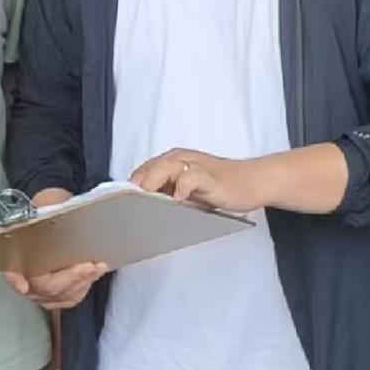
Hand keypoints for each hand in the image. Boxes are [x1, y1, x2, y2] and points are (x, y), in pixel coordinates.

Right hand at [3, 188, 108, 309]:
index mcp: (17, 252)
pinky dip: (82, 288)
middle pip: (44, 287)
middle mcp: (24, 276)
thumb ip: (50, 209)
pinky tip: (92, 275)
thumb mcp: (50, 203)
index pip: (11, 270)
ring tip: (97, 268)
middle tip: (89, 266)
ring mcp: (38, 290)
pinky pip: (68, 299)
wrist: (55, 218)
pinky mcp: (53, 296)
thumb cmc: (50, 211)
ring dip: (81, 283)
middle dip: (70, 277)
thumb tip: (58, 210)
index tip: (23, 286)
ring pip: (59, 296)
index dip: (15, 279)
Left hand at [130, 147, 268, 213]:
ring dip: (152, 182)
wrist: (253, 182)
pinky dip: (182, 187)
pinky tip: (178, 199)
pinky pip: (191, 177)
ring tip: (143, 199)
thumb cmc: (219, 188)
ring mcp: (195, 166)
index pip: (143, 171)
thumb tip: (141, 209)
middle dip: (136, 186)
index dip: (130, 188)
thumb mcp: (188, 192)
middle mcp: (180, 160)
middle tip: (122, 205)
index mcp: (172, 163)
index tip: (117, 205)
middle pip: (150, 168)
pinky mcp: (210, 176)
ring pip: (166, 167)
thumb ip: (167, 195)